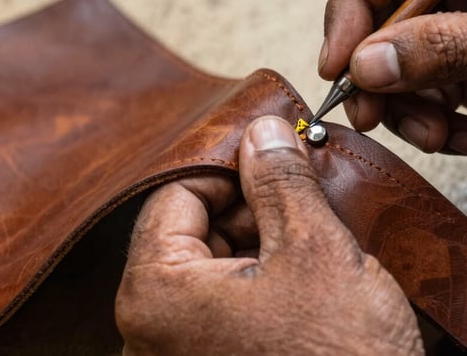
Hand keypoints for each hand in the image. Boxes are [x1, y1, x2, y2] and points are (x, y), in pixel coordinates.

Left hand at [115, 116, 422, 355]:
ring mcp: (180, 354)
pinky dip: (261, 282)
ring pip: (212, 268)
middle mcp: (150, 332)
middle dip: (249, 208)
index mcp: (155, 294)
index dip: (228, 167)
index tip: (270, 159)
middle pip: (191, 231)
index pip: (174, 193)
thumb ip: (280, 182)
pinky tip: (305, 281)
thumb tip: (263, 133)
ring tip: (311, 244)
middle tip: (300, 198)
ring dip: (260, 244)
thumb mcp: (315, 252)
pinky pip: (224, 306)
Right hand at [320, 0, 466, 156]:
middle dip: (372, 64)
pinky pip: (417, 88)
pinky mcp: (463, 60)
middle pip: (381, 5)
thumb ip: (446, 48)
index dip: (354, 2)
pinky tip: (466, 135)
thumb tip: (366, 62)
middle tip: (369, 109)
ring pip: (391, 55)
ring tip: (435, 132)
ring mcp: (463, 16)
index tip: (340, 61)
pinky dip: (429, 120)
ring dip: (403, 103)